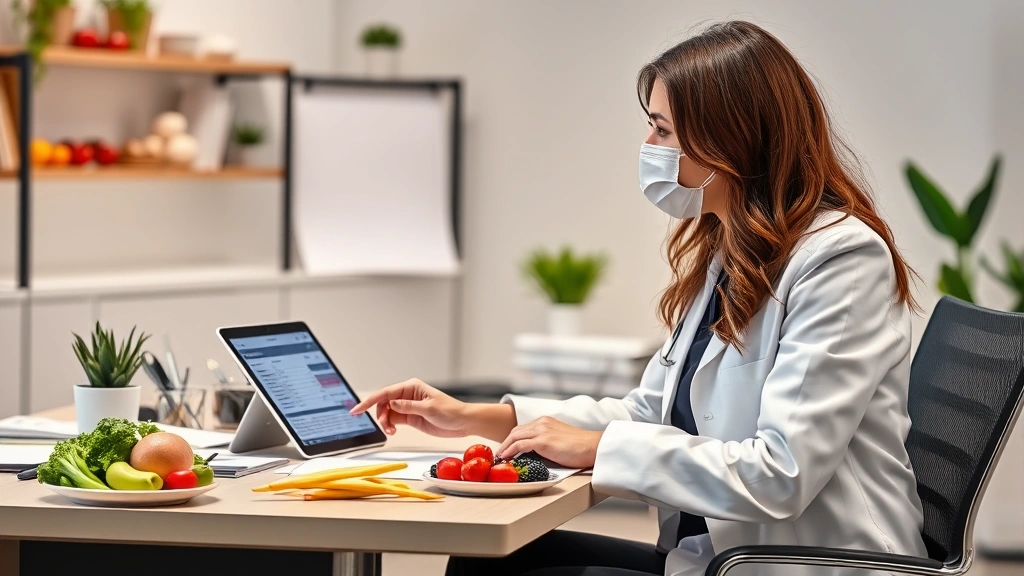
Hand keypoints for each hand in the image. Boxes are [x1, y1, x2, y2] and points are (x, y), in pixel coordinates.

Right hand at [350, 379, 469, 437]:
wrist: (462, 422)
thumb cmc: (450, 411)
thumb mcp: (429, 409)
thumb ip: (408, 407)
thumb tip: (391, 404)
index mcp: (411, 387)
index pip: (385, 393)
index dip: (369, 401)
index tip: (357, 409)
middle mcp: (407, 395)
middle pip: (383, 403)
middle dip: (380, 415)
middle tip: (385, 426)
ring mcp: (407, 407)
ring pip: (387, 413)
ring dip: (385, 423)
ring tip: (391, 432)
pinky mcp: (410, 417)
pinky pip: (393, 420)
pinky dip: (390, 427)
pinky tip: (393, 432)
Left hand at [497, 416, 602, 468]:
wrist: (593, 447)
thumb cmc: (581, 447)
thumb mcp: (560, 440)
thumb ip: (547, 442)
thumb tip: (535, 453)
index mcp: (546, 421)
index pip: (523, 429)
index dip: (512, 439)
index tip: (506, 449)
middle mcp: (542, 423)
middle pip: (515, 431)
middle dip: (505, 443)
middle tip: (499, 454)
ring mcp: (542, 431)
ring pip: (515, 437)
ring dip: (504, 448)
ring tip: (500, 458)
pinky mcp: (543, 442)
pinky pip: (519, 445)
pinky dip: (509, 451)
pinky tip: (505, 458)